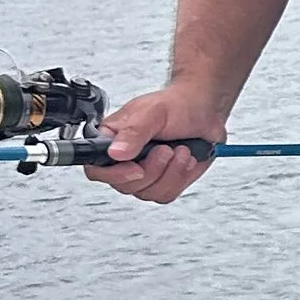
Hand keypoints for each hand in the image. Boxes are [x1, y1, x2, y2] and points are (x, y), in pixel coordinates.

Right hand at [85, 80, 228, 202]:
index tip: (136, 167)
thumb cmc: (176, 105)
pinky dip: (180, 177)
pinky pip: (166, 194)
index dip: (113, 174)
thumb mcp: (153, 112)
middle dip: (152, 170)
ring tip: (179, 150)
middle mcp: (124, 160)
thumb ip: (133, 132)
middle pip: (124, 186)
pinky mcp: (163, 182)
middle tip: (165, 149)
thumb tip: (115, 153)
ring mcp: (143, 173)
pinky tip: (185, 159)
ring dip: (170, 172)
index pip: (95, 168)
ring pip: (148, 193)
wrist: (204, 111)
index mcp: (111, 140)